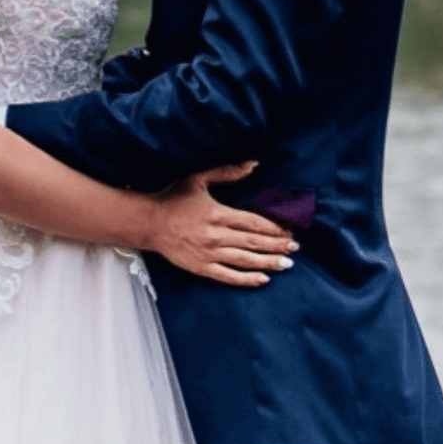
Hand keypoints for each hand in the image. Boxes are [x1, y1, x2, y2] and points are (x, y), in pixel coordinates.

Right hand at [149, 162, 299, 287]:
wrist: (148, 222)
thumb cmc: (172, 198)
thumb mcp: (198, 179)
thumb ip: (227, 172)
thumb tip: (253, 164)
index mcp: (218, 213)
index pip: (254, 223)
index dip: (275, 228)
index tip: (290, 231)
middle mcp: (216, 235)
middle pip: (254, 242)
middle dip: (278, 246)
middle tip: (295, 248)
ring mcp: (209, 253)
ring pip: (245, 260)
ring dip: (269, 263)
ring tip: (287, 264)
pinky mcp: (201, 267)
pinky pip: (228, 276)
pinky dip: (246, 279)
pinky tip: (263, 279)